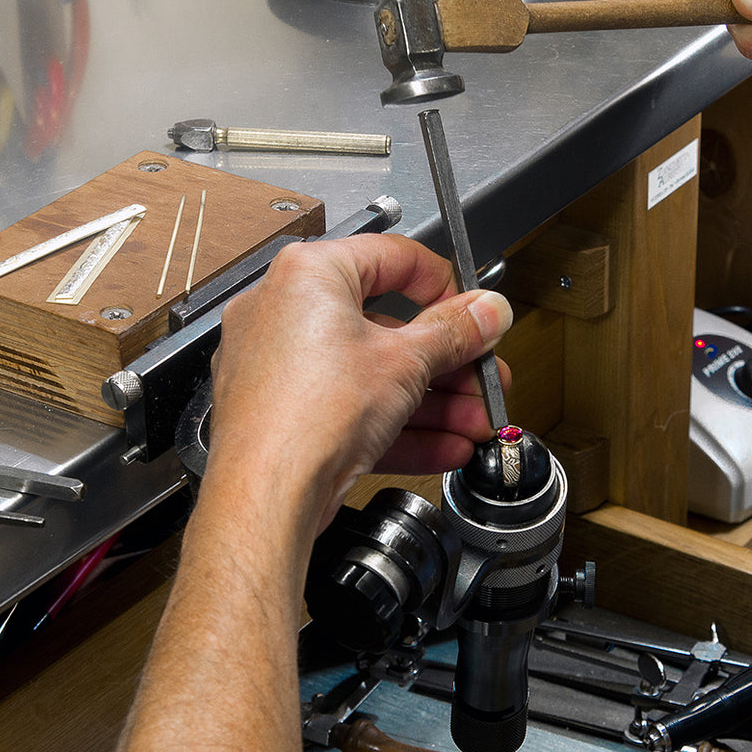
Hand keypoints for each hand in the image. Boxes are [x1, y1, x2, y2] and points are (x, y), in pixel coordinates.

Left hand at [207, 233, 511, 539]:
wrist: (264, 494)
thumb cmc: (308, 415)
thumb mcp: (408, 362)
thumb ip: (456, 332)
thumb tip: (487, 312)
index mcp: (309, 274)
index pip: (393, 257)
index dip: (445, 286)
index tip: (473, 312)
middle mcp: (285, 311)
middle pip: (388, 327)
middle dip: (448, 362)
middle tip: (482, 374)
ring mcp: (280, 365)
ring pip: (373, 375)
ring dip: (433, 400)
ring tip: (474, 420)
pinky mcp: (285, 413)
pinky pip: (351, 408)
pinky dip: (398, 424)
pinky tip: (444, 445)